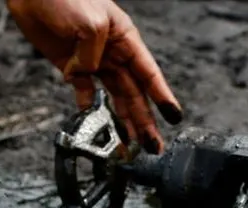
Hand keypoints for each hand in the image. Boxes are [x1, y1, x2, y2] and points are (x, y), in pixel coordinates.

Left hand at [7, 0, 182, 152]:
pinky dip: (90, 109)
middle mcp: (113, 53)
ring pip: (114, 98)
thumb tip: (87, 77)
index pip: (149, 74)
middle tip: (153, 145)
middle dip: (145, 121)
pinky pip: (86, 93)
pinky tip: (98, 124)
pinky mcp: (73, 67)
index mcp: (125, 39)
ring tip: (130, 144)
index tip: (173, 117)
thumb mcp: (91, 21)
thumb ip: (93, 55)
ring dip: (123, 122)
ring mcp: (94, 61)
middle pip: (134, 94)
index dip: (162, 97)